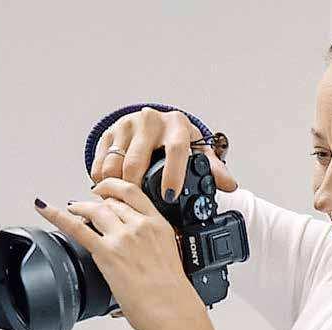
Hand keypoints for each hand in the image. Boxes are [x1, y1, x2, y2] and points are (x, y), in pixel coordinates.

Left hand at [33, 177, 204, 329]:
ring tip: (71, 208)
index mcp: (159, 225)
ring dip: (80, 207)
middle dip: (96, 202)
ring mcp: (123, 237)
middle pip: (111, 202)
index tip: (106, 189)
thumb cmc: (173, 293)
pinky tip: (45, 209)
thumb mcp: (170, 257)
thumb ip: (152, 247)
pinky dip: (57, 215)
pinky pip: (76, 228)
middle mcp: (141, 226)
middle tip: (86, 207)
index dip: (114, 187)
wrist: (172, 310)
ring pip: (95, 209)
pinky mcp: (107, 252)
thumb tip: (141, 254)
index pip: (133, 193)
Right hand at [90, 107, 237, 199]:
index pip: (175, 150)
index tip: (169, 196)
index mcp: (177, 126)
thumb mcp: (197, 150)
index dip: (173, 175)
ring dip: (117, 186)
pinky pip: (101, 162)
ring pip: (115, 164)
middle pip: (137, 162)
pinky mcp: (110, 131)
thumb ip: (213, 169)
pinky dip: (103, 179)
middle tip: (139, 206)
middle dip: (137, 188)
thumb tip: (230, 185)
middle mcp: (151, 121)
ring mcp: (128, 125)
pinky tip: (112, 188)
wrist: (153, 123)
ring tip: (123, 200)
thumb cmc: (176, 140)